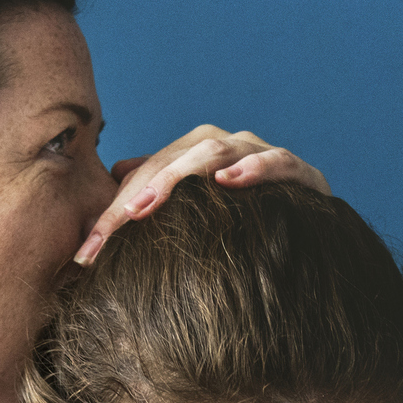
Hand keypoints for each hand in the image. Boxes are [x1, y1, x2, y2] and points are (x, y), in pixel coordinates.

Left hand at [73, 126, 329, 264]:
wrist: (316, 243)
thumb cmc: (246, 231)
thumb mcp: (194, 222)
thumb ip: (156, 197)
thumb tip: (116, 172)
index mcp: (196, 156)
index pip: (147, 175)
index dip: (113, 213)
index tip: (85, 254)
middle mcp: (227, 147)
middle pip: (173, 159)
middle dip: (136, 195)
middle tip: (109, 227)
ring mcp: (262, 155)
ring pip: (215, 151)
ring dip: (180, 174)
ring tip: (149, 202)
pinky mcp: (301, 174)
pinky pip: (276, 162)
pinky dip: (253, 168)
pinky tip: (228, 182)